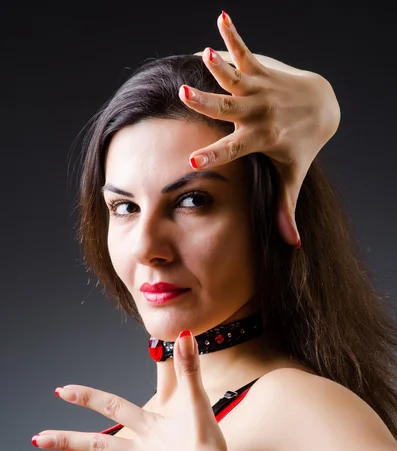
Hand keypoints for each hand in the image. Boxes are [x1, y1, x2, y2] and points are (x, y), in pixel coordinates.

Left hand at [33, 331, 226, 450]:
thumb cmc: (206, 444)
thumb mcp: (198, 401)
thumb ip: (189, 368)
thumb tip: (183, 335)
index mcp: (148, 429)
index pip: (112, 406)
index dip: (87, 397)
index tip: (61, 391)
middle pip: (98, 444)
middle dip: (67, 440)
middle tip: (37, 439)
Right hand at [180, 11, 340, 245]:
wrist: (322, 107)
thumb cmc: (301, 145)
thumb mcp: (292, 176)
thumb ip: (287, 209)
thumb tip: (291, 244)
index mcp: (260, 139)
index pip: (234, 149)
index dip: (214, 155)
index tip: (194, 161)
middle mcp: (258, 113)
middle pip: (229, 108)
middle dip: (207, 103)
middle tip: (184, 95)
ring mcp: (260, 89)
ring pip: (235, 77)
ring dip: (220, 66)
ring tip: (204, 54)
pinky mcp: (262, 70)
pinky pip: (246, 52)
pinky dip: (233, 35)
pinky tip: (222, 17)